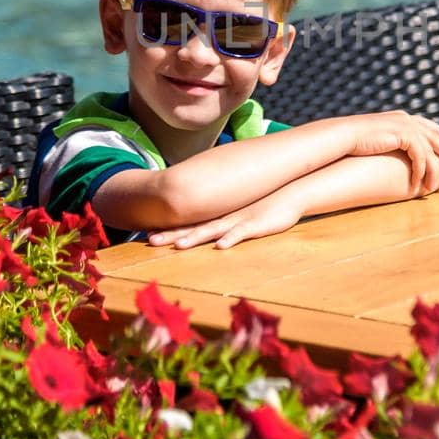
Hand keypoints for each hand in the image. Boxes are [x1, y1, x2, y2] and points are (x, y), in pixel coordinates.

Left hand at [148, 194, 304, 250]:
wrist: (290, 192)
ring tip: (179, 245)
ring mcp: (239, 220)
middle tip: (150, 241)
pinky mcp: (256, 224)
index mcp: (219, 216)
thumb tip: (210, 227)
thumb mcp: (241, 212)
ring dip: (195, 237)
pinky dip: (231, 238)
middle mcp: (224, 217)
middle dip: (172, 235)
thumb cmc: (265, 204)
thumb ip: (225, 218)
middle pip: (194, 227)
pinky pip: (241, 232)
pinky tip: (220, 246)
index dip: (170, 229)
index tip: (148, 235)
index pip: (190, 223)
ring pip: (213, 229)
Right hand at [347, 111, 438, 196]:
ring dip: (434, 170)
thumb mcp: (374, 136)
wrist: (345, 135)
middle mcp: (406, 119)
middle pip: (435, 136)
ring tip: (434, 186)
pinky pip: (420, 157)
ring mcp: (407, 127)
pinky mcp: (405, 136)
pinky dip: (421, 172)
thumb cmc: (354, 139)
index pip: (425, 123)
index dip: (437, 131)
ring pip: (431, 150)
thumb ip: (385, 138)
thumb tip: (385, 145)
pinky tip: (418, 184)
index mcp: (400, 117)